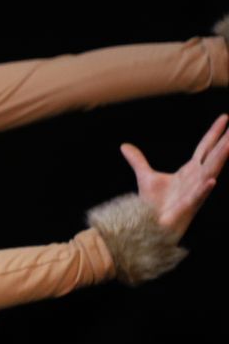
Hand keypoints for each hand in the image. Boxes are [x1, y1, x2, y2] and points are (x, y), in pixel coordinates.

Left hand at [122, 113, 227, 239]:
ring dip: (220, 159)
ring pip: (210, 172)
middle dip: (225, 142)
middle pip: (213, 156)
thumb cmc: (154, 204)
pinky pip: (197, 196)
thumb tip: (125, 146)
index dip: (214, 133)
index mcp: (190, 171)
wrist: (150, 225)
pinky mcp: (187, 206)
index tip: (225, 118)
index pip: (204, 148)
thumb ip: (138, 161)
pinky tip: (212, 180)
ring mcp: (194, 192)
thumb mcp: (145, 177)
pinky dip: (204, 188)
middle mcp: (196, 179)